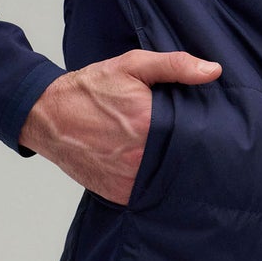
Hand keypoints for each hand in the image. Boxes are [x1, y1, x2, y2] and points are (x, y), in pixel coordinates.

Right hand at [20, 49, 221, 202]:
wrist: (48, 116)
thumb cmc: (91, 89)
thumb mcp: (132, 65)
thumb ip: (176, 66)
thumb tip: (213, 71)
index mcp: (149, 123)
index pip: (196, 133)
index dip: (206, 130)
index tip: (213, 125)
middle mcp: (141, 156)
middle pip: (184, 158)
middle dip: (192, 150)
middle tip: (198, 141)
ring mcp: (129, 179)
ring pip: (168, 178)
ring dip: (175, 169)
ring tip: (177, 154)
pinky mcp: (119, 194)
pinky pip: (149, 193)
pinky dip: (155, 183)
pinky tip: (157, 168)